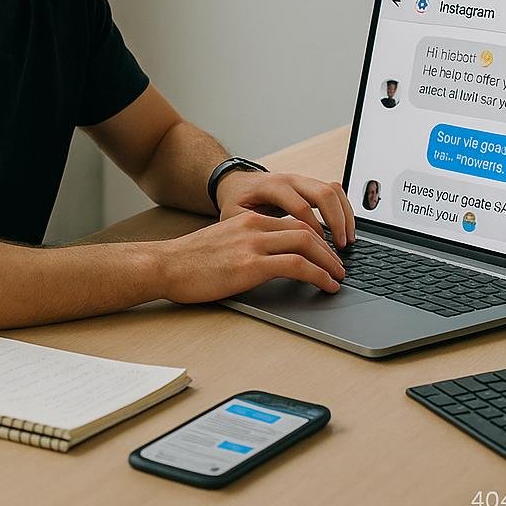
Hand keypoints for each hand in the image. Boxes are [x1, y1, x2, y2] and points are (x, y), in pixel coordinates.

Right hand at [160, 213, 346, 302]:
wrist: (166, 265)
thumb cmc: (192, 260)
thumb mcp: (227, 241)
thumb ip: (250, 244)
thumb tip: (274, 260)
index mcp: (251, 220)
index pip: (297, 223)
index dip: (319, 239)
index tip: (328, 254)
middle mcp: (256, 226)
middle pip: (307, 231)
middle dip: (329, 250)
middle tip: (339, 266)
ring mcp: (254, 244)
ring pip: (307, 244)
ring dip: (329, 262)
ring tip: (337, 277)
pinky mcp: (251, 266)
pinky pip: (296, 266)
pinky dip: (317, 275)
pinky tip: (325, 285)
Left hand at [216, 170, 355, 248]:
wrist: (234, 182)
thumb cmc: (234, 201)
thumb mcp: (234, 216)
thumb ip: (251, 229)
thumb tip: (267, 251)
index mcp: (272, 186)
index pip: (300, 206)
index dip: (313, 230)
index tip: (321, 252)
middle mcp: (290, 179)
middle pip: (323, 193)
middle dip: (336, 221)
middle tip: (340, 247)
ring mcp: (302, 180)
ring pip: (333, 190)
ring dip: (344, 215)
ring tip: (347, 240)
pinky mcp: (309, 185)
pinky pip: (334, 192)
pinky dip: (344, 210)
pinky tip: (345, 230)